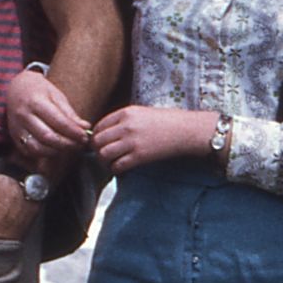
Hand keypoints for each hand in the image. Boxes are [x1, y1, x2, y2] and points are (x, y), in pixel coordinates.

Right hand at [4, 66, 92, 166]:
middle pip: (47, 137)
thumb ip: (70, 114)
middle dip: (67, 144)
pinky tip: (54, 149)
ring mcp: (17, 127)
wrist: (16, 88)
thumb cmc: (39, 90)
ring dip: (56, 151)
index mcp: (36, 102)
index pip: (58, 121)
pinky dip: (43, 154)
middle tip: (80, 144)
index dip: (73, 132)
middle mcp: (24, 116)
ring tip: (69, 147)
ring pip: (37, 148)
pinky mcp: (14, 136)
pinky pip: (29, 151)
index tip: (84, 136)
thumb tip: (85, 127)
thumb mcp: (57, 96)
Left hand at [89, 105, 218, 174]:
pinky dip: (115, 169)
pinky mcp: (140, 156)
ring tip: (111, 162)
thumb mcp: (141, 113)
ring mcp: (132, 141)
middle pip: (97, 141)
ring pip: (104, 154)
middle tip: (103, 155)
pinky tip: (121, 168)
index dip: (96, 137)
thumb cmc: (165, 121)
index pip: (98, 126)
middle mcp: (126, 126)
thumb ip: (123, 120)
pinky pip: (117, 166)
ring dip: (104, 161)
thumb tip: (107, 133)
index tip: (101, 143)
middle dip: (97, 150)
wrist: (185, 130)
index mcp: (125, 113)